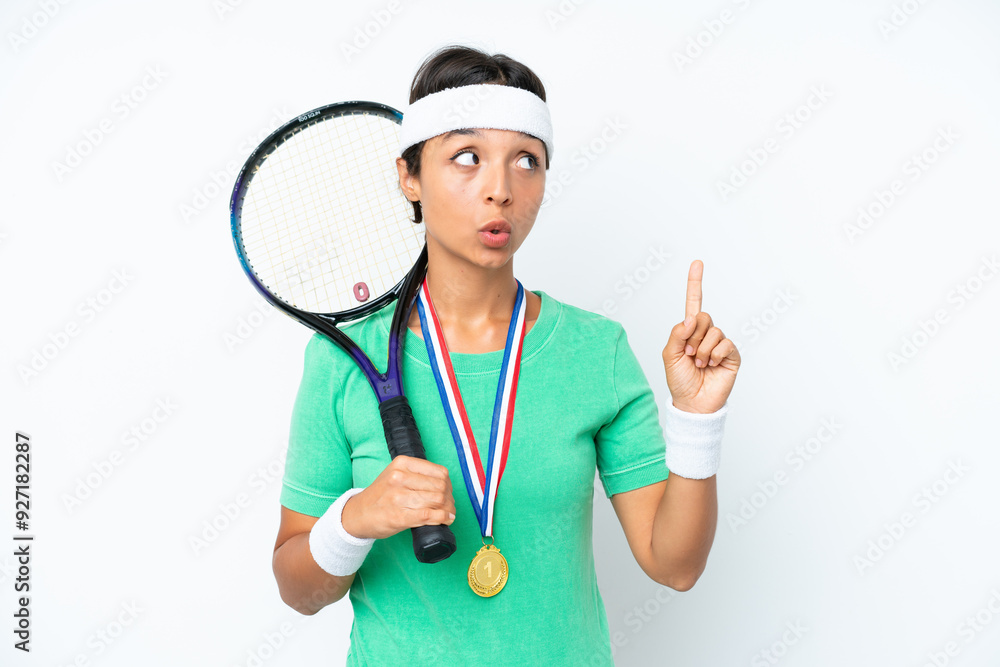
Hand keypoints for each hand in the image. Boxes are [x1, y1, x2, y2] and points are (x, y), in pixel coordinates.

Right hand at [341, 456, 456, 539]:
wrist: (357, 514)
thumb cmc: (380, 495)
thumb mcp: (395, 474)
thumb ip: (417, 475)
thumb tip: (447, 486)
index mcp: (402, 463)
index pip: (439, 472)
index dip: (448, 484)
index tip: (448, 492)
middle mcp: (399, 477)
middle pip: (440, 487)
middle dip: (449, 498)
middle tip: (449, 506)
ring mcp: (398, 497)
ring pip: (437, 500)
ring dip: (447, 509)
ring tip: (448, 513)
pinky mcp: (399, 516)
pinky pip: (429, 515)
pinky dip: (442, 518)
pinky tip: (445, 519)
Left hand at [661, 260, 740, 413]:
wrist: (692, 403)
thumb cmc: (679, 380)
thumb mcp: (669, 355)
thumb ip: (677, 333)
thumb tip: (692, 317)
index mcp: (689, 331)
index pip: (693, 303)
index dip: (695, 283)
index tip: (697, 263)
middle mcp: (706, 334)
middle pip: (703, 316)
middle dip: (693, 336)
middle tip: (689, 354)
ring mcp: (720, 344)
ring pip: (714, 331)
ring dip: (702, 349)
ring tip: (699, 364)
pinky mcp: (732, 355)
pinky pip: (725, 344)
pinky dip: (714, 355)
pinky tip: (711, 365)